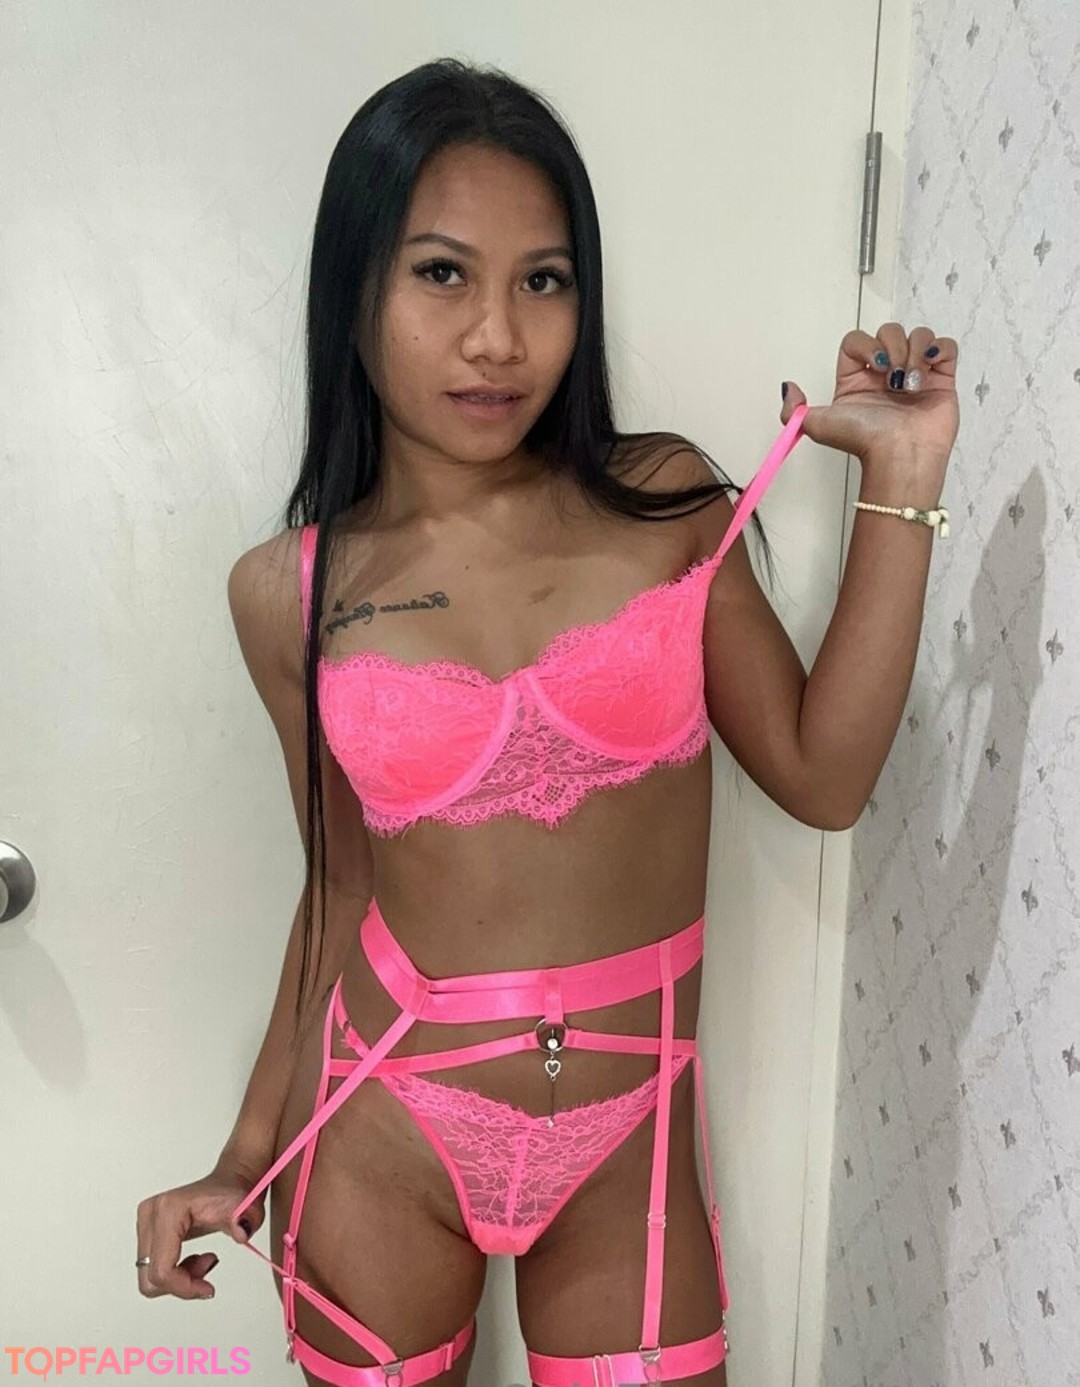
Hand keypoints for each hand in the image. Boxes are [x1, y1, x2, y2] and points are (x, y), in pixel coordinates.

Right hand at [135, 1165, 263, 1300]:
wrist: (228, 1183)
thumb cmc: (233, 1194)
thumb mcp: (245, 1207)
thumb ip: (245, 1219)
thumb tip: (241, 1232)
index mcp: (169, 1209)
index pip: (162, 1269)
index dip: (184, 1287)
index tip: (208, 1288)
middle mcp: (151, 1215)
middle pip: (151, 1277)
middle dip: (181, 1283)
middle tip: (208, 1268)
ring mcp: (146, 1224)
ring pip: (149, 1277)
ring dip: (178, 1279)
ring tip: (204, 1261)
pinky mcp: (148, 1232)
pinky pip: (153, 1269)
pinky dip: (174, 1273)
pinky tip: (194, 1260)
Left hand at [780, 322, 959, 468]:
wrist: (899, 456)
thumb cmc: (863, 441)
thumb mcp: (816, 426)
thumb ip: (794, 409)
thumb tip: (790, 388)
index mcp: (857, 380)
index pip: (857, 340)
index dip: (865, 344)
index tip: (872, 364)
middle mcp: (885, 375)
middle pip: (889, 331)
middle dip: (892, 347)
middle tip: (893, 377)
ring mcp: (915, 374)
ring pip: (917, 335)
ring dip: (913, 351)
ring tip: (911, 383)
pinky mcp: (940, 378)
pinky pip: (944, 346)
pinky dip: (937, 350)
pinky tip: (927, 372)